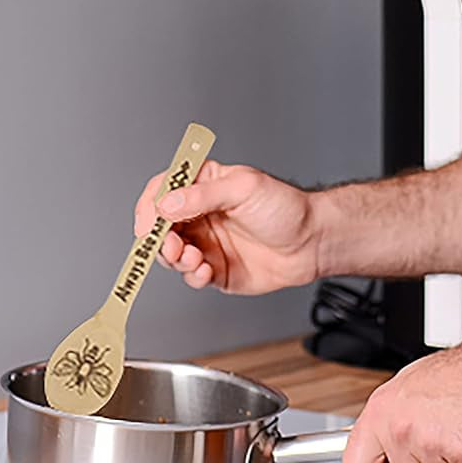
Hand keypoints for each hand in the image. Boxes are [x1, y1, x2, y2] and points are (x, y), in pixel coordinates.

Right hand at [133, 161, 318, 294]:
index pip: (162, 191)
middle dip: (160, 240)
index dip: (150, 207)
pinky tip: (206, 271)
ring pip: (171, 255)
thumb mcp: (244, 189)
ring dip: (175, 259)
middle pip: (160, 227)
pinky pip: (191, 276)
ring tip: (195, 258)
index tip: (149, 224)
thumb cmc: (286, 209)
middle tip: (172, 246)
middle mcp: (200, 215)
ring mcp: (206, 243)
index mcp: (203, 186)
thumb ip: (203, 195)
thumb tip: (166, 204)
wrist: (312, 243)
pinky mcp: (215, 270)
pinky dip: (193, 276)